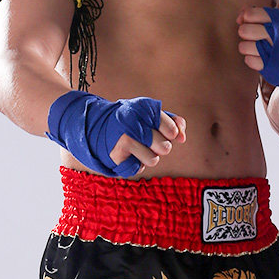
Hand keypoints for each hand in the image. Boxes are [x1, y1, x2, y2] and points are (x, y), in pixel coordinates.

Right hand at [47, 92, 186, 177]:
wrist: (94, 124)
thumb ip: (173, 122)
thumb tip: (183, 137)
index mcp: (144, 109)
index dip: (171, 133)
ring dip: (149, 157)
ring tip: (138, 148)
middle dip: (161, 147)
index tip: (164, 132)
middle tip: (149, 141)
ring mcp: (123, 139)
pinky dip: (135, 164)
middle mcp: (133, 123)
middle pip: (165, 148)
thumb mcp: (150, 114)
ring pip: (154, 161)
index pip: (171, 129)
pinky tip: (127, 154)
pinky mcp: (115, 155)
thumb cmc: (132, 120)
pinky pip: (138, 169)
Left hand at [237, 6, 278, 95]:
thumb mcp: (275, 21)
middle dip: (245, 33)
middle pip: (244, 30)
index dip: (245, 18)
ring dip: (247, 48)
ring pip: (243, 46)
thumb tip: (239, 19)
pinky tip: (260, 58)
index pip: (250, 14)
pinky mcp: (269, 66)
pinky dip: (252, 60)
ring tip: (256, 48)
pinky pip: (248, 60)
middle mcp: (278, 34)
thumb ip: (255, 13)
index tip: (249, 22)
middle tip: (252, 36)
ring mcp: (274, 51)